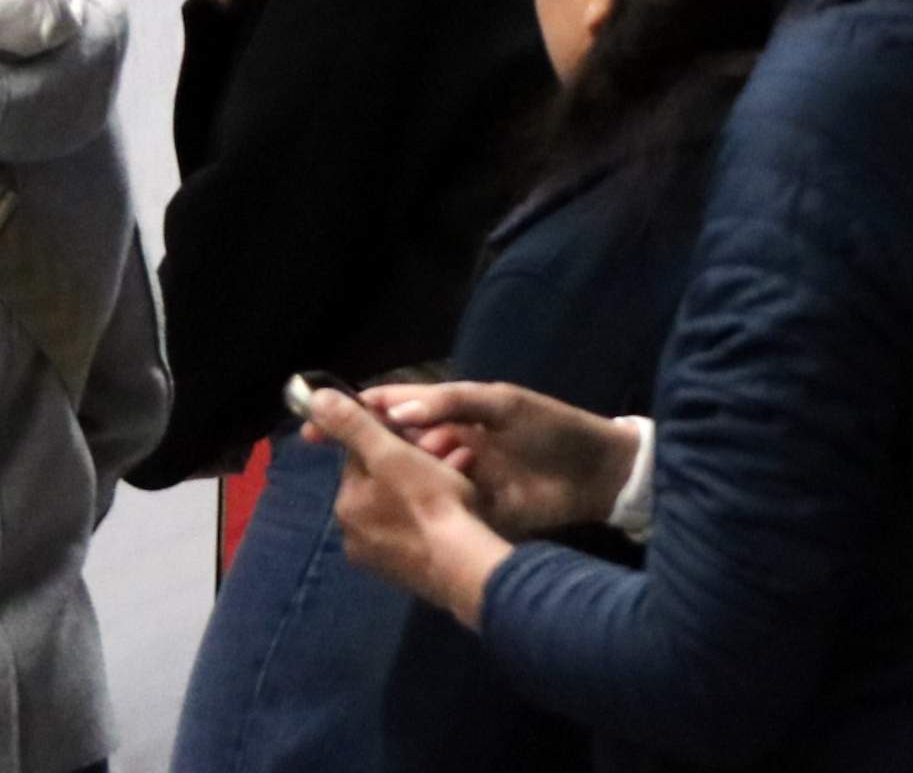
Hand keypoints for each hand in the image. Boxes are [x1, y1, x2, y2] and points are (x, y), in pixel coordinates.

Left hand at [308, 386, 512, 624]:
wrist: (462, 567)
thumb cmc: (428, 502)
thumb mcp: (391, 454)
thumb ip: (353, 425)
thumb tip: (313, 399)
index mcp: (346, 504)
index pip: (361, 458)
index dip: (392, 441)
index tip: (423, 438)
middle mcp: (353, 535)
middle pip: (382, 484)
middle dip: (412, 466)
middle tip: (450, 458)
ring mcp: (379, 560)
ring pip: (400, 508)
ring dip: (425, 491)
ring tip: (460, 483)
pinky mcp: (406, 575)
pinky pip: (414, 534)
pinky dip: (431, 519)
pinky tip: (455, 514)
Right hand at [362, 379, 641, 535]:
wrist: (597, 476)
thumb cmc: (553, 430)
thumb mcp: (504, 404)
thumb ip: (452, 402)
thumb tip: (396, 411)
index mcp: (454, 410)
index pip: (395, 407)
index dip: (357, 413)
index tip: (315, 425)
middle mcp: (448, 443)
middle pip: (396, 446)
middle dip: (376, 453)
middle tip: (361, 468)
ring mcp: (457, 479)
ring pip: (413, 480)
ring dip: (409, 480)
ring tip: (414, 482)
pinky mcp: (469, 510)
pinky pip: (437, 508)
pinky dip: (433, 505)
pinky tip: (435, 507)